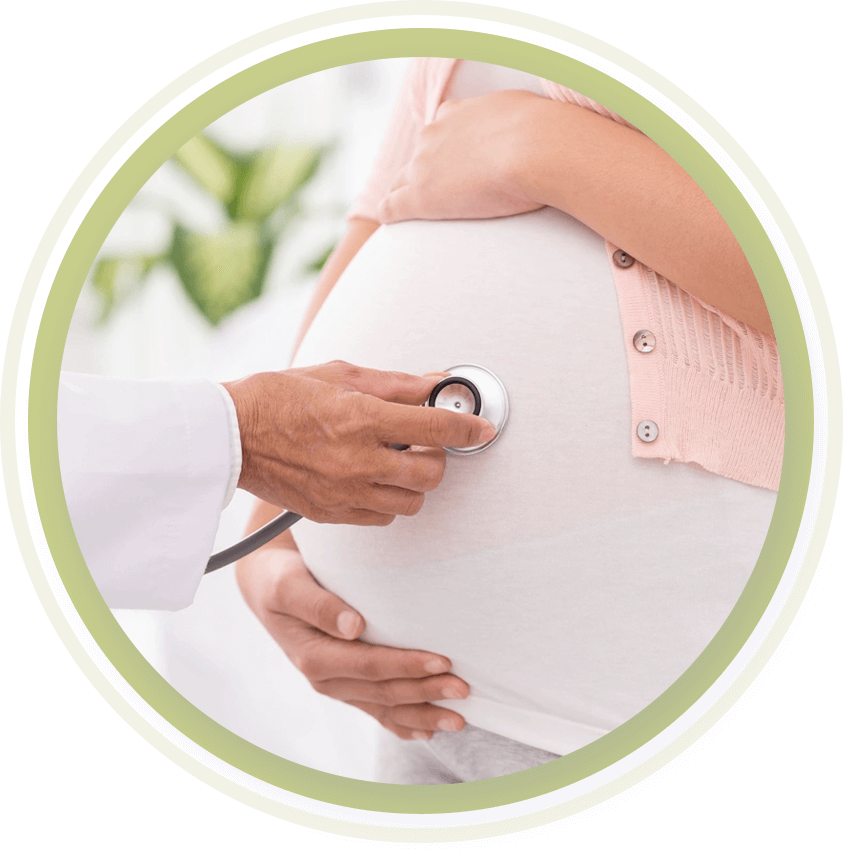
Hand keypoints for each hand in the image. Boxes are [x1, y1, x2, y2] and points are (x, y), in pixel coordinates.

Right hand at [223, 361, 494, 524]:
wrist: (230, 434)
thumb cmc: (280, 395)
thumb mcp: (340, 374)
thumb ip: (396, 384)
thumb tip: (437, 382)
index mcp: (359, 417)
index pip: (435, 427)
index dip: (468, 426)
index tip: (483, 427)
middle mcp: (356, 460)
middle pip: (431, 473)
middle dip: (439, 455)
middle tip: (426, 440)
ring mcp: (343, 492)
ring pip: (411, 502)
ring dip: (415, 481)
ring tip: (398, 460)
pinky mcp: (330, 514)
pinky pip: (382, 518)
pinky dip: (389, 500)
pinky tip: (374, 478)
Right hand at [237, 547, 467, 739]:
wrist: (267, 584)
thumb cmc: (281, 578)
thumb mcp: (289, 585)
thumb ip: (319, 605)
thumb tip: (354, 626)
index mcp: (314, 657)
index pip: (370, 666)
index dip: (407, 665)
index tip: (444, 661)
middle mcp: (325, 678)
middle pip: (384, 691)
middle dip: (426, 693)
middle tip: (464, 689)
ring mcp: (336, 685)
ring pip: (385, 706)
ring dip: (423, 713)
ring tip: (459, 717)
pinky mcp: (345, 683)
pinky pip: (376, 710)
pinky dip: (403, 723)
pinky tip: (429, 730)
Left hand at [378, 89, 546, 223]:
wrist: (534, 148)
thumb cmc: (544, 133)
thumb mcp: (529, 114)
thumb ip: (519, 124)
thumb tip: (534, 135)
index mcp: (456, 114)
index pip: (439, 133)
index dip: (444, 153)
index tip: (452, 169)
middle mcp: (433, 135)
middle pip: (417, 159)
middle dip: (423, 176)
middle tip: (437, 198)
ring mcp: (422, 166)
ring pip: (400, 183)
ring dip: (404, 197)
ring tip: (409, 218)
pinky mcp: (419, 196)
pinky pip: (390, 207)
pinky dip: (389, 215)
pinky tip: (391, 225)